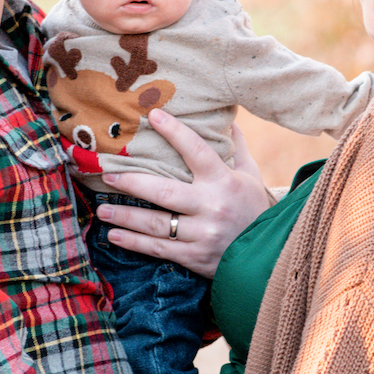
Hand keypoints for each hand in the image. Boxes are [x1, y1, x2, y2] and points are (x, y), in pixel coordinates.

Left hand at [97, 114, 268, 274]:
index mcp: (224, 182)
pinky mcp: (195, 257)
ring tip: (102, 208)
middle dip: (132, 182)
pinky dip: (134, 243)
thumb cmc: (257, 211)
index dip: (174, 132)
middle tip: (108, 174)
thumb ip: (238, 149)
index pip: (196, 150)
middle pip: (164, 191)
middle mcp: (211, 207)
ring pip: (156, 224)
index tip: (153, 115)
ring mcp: (202, 234)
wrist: (270, 256)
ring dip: (125, 216)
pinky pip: (159, 249)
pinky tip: (114, 235)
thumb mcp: (251, 177)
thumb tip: (229, 120)